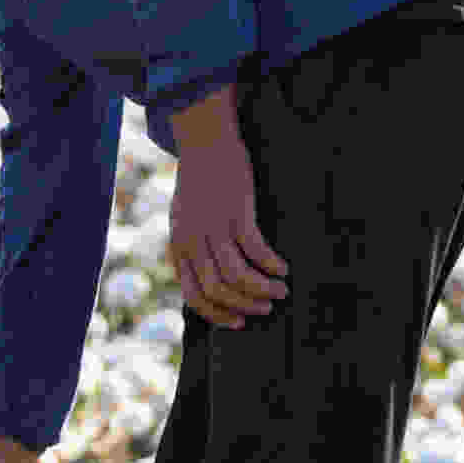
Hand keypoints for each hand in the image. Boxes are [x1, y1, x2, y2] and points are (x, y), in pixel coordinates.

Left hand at [165, 89, 287, 327]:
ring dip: (261, 290)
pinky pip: (255, 249)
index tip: (240, 321)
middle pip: (217, 290)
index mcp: (180, 245)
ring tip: (281, 291)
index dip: (218, 314)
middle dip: (245, 306)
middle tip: (267, 308)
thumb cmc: (200, 181)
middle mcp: (193, 240)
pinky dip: (270, 264)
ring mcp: (213, 226)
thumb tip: (212, 277)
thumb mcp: (186, 217)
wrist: (203, 141)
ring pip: (236, 275)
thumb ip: (193, 245)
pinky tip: (283, 267)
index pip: (194, 296)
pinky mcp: (235, 211)